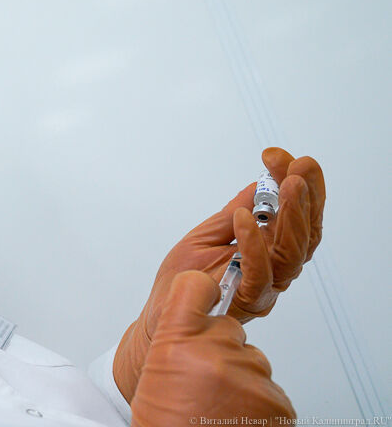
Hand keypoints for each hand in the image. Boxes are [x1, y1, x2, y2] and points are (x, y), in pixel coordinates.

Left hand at [115, 148, 324, 401]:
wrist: (161, 310)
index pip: (296, 216)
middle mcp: (274, 268)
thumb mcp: (209, 231)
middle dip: (305, 195)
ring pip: (292, 252)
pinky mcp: (246, 300)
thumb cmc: (185, 275)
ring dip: (292, 215)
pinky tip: (244, 217)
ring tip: (285, 185)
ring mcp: (264, 286)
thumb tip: (261, 182)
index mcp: (269, 249)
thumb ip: (236, 209)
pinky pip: (259, 273)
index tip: (283, 157)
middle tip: (297, 166)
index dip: (298, 186)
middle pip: (305, 233)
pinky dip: (253, 243)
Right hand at [130, 271, 294, 425]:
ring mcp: (249, 376)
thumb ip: (181, 338)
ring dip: (241, 380)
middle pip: (228, 329)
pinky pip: (270, 391)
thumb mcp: (158, 370)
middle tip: (201, 384)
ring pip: (251, 361)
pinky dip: (258, 405)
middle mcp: (215, 351)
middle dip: (221, 350)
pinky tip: (235, 420)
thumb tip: (207, 323)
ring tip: (217, 409)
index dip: (202, 289)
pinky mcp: (277, 402)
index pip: (193, 286)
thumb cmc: (167, 424)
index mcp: (176, 340)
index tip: (207, 291)